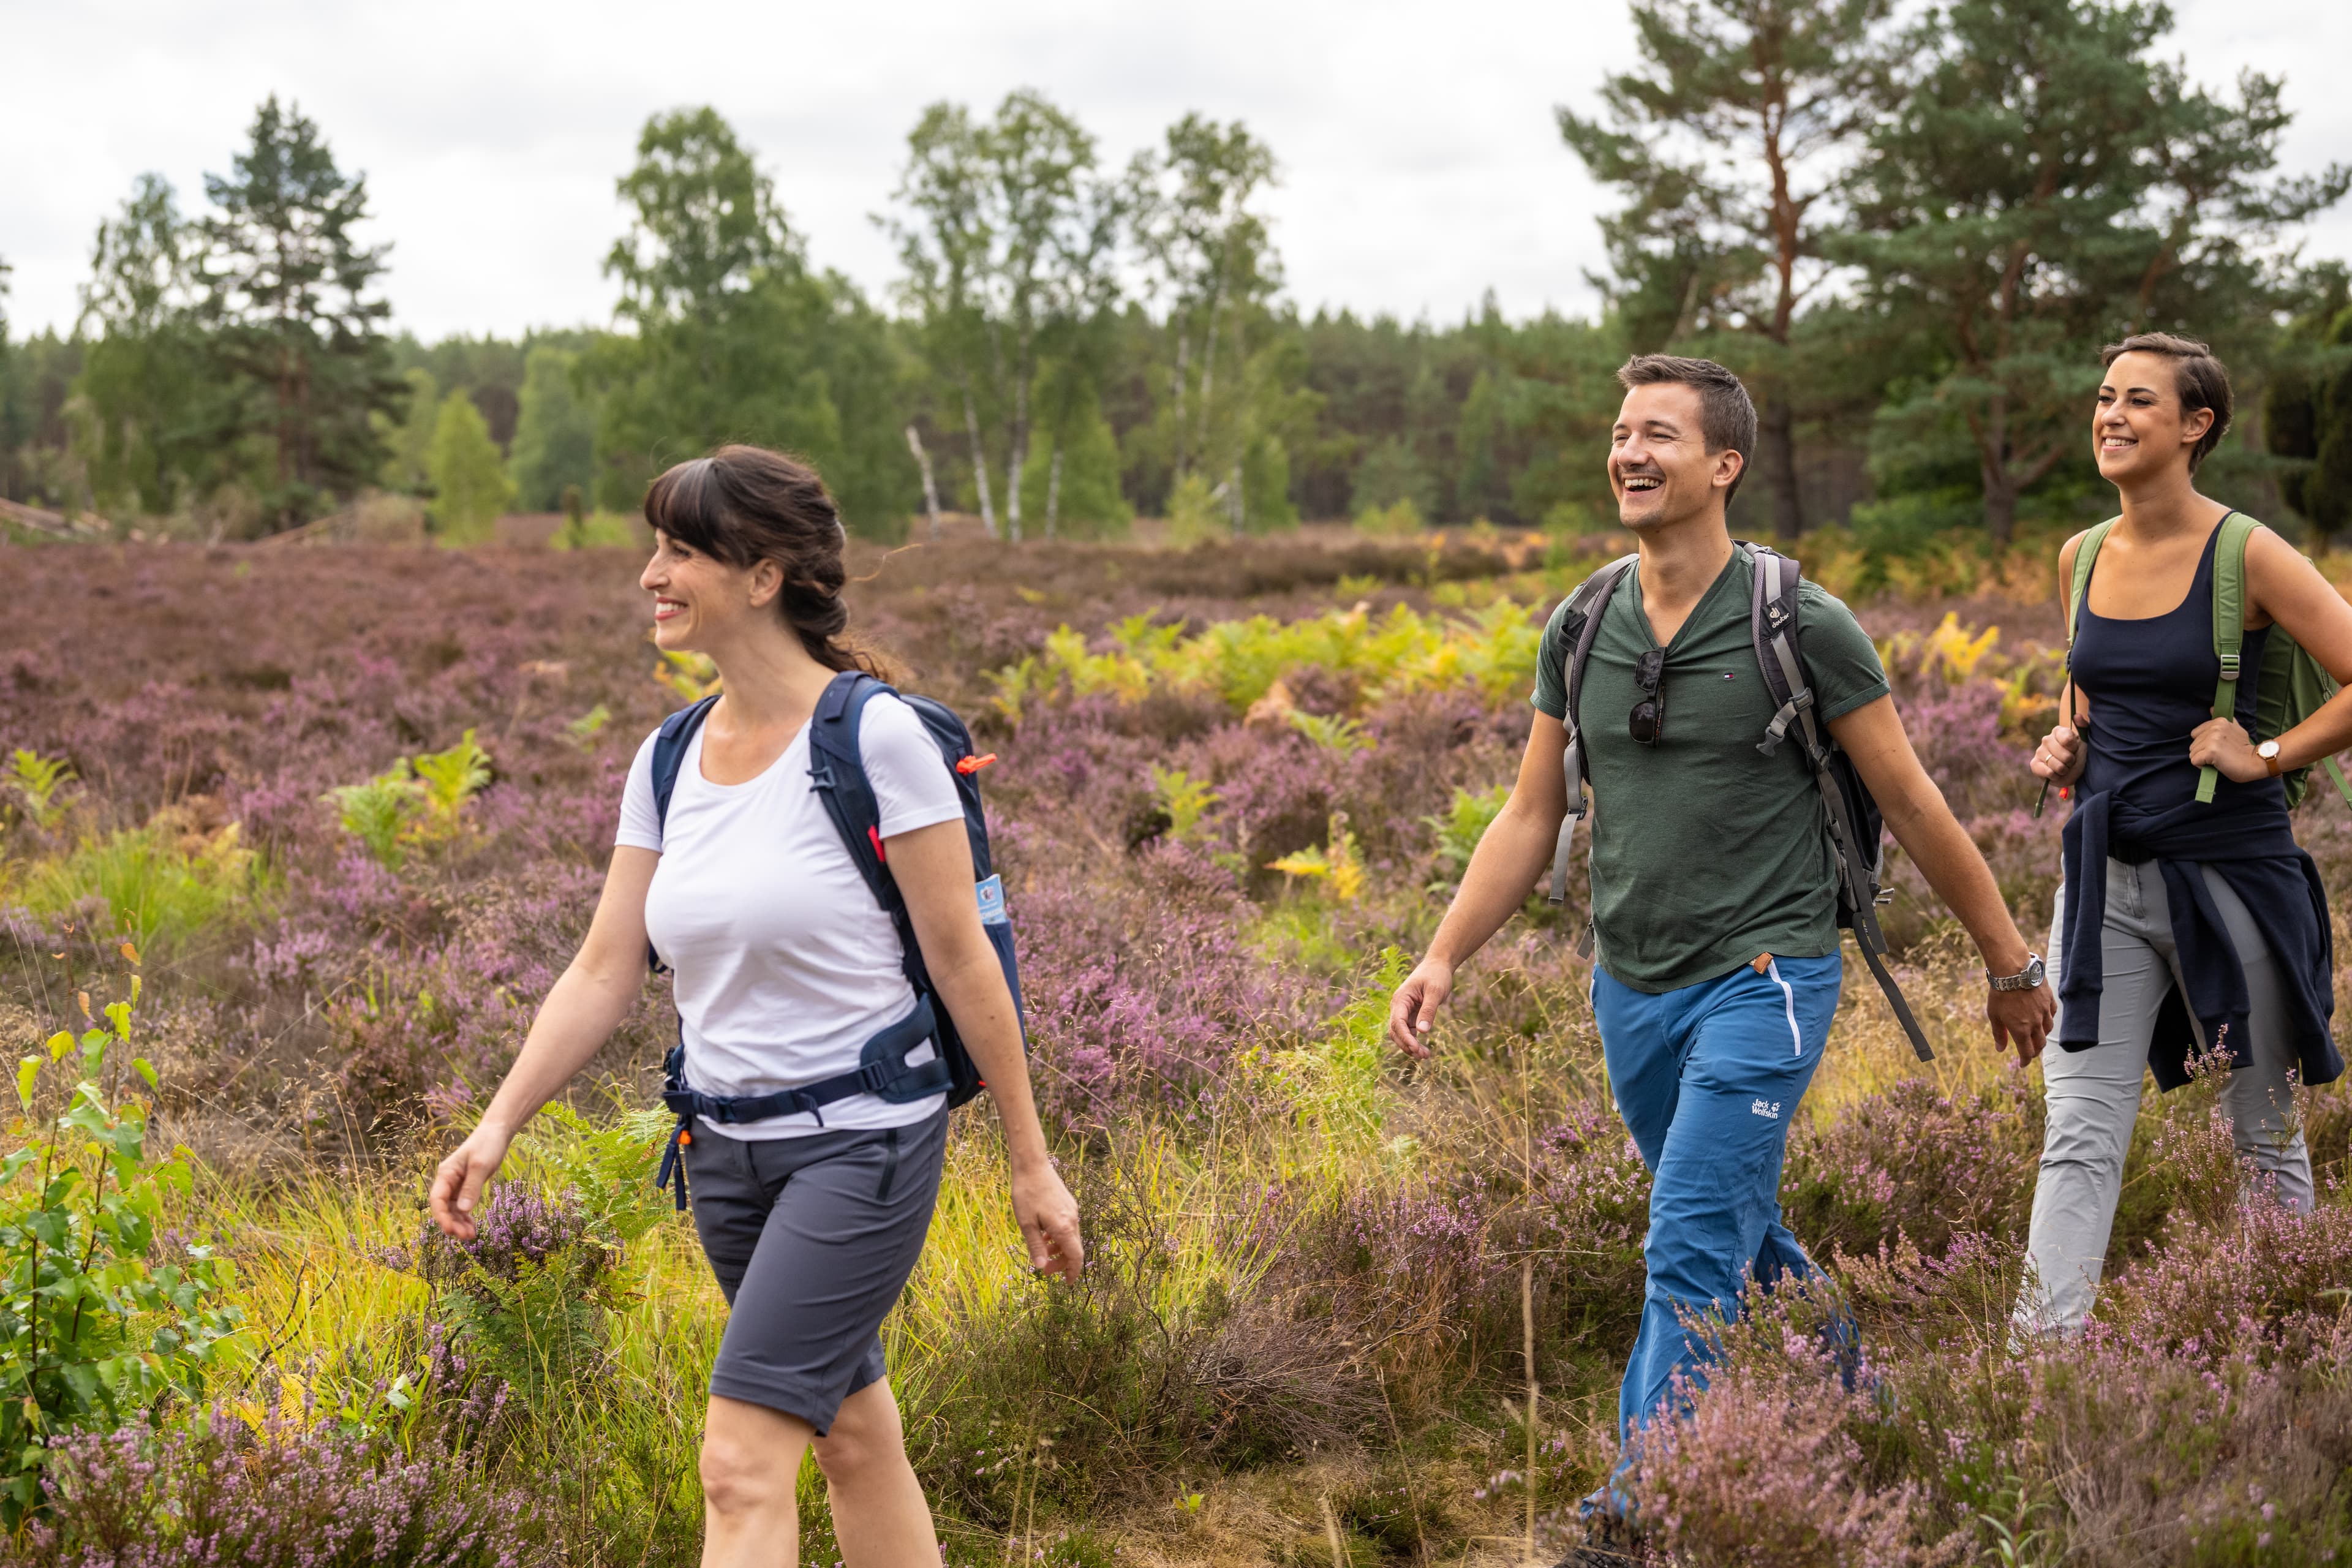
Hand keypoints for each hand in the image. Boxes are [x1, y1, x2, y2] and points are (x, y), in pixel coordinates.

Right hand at [430, 1122, 514, 1240]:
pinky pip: (461, 1206)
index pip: (437, 1199)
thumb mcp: (481, 1165)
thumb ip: (472, 1187)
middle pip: (444, 1207)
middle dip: (452, 1223)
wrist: (497, 1133)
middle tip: (466, 1237)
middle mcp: (448, 1181)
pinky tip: (472, 1227)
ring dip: (459, 1223)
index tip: (450, 1230)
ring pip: (452, 1209)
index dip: (441, 1216)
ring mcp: (456, 1185)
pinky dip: (466, 1217)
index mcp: (446, 1174)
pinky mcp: (466, 1187)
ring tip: (471, 1236)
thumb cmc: (488, 1144)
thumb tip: (463, 1210)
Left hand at [1011, 1160, 1083, 1282]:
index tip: (1066, 1283)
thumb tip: (1042, 1269)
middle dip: (1062, 1263)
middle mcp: (1073, 1219)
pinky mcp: (1068, 1203)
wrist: (1032, 1165)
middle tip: (1046, 1271)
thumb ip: (1036, 1247)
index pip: (1075, 1256)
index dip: (1073, 1272)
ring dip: (1059, 1249)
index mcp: (1064, 1227)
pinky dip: (1059, 1236)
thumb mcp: (1027, 1224)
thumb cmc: (1026, 1194)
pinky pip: (1068, 1226)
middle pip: (1074, 1248)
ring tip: (1042, 1253)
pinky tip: (1045, 1236)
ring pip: (1071, 1237)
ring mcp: (1072, 1210)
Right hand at [1388, 957, 1454, 1058]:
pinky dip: (1415, 1042)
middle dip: (1407, 1045)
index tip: (1416, 1048)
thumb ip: (1428, 1010)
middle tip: (1423, 1055)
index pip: (1397, 1022)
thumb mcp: (1435, 991)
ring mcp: (1404, 1012)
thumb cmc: (1436, 975)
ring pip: (1401, 1034)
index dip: (1405, 1037)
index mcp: (1400, 999)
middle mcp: (1399, 1007)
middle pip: (1396, 1031)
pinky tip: (1425, 1051)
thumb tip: (1422, 1032)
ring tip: (1425, 1056)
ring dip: (1410, 1046)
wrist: (1438, 966)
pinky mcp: (1411, 1016)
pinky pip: (1409, 1032)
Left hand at [1986, 982, 2053, 1067]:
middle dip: (2035, 1051)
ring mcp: (2044, 1011)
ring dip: (2042, 1035)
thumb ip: (1998, 1034)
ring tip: (2036, 1036)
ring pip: (2048, 1030)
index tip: (2023, 1064)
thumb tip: (2000, 1049)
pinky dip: (2048, 1019)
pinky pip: (2052, 1014)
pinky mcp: (2049, 1000)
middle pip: (2040, 1044)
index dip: (2025, 1061)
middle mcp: (2036, 1024)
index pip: (2027, 1052)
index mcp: (2021, 1030)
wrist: (2013, 970)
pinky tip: (2044, 1018)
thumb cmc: (2000, 993)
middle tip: (2029, 1052)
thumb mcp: (1994, 1015)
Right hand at [2028, 724, 2085, 785]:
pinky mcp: (2034, 764)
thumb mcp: (2086, 741)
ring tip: (2064, 768)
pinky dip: (2054, 775)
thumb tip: (2077, 716)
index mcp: (2059, 731)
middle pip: (2063, 754)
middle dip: (2070, 761)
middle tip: (2071, 761)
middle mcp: (2047, 739)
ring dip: (2064, 770)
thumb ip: (2083, 727)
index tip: (2076, 750)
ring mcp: (2039, 751)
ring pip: (2055, 764)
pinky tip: (2056, 773)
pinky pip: (2045, 771)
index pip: (2067, 740)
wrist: (2073, 772)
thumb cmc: (2080, 755)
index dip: (2074, 748)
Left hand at [2189, 717, 2269, 782]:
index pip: (2196, 734)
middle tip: (2219, 754)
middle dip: (2202, 752)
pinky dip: (2202, 766)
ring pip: (2192, 753)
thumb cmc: (2244, 749)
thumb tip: (2211, 708)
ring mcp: (2212, 740)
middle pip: (2193, 744)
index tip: (2218, 747)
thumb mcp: (2236, 729)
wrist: (2255, 762)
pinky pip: (2194, 761)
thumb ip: (2224, 720)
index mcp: (2219, 721)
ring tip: (2218, 759)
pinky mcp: (2210, 752)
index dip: (2204, 743)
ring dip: (2202, 759)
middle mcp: (2214, 728)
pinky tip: (2214, 764)